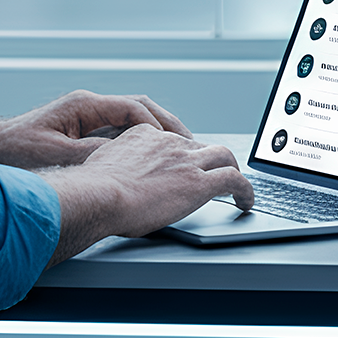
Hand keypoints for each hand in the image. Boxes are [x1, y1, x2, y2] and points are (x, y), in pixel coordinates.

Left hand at [0, 90, 191, 167]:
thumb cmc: (13, 153)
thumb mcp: (57, 156)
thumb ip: (93, 156)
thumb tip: (126, 161)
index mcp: (84, 105)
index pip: (133, 108)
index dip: (158, 127)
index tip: (175, 145)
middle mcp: (88, 107)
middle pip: (138, 109)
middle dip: (165, 126)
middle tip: (188, 145)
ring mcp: (86, 118)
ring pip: (131, 120)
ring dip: (154, 134)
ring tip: (177, 151)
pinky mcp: (81, 132)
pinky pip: (119, 133)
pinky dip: (138, 143)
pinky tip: (149, 159)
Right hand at [42, 126, 253, 263]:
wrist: (99, 194)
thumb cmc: (91, 189)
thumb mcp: (99, 165)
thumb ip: (111, 167)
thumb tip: (105, 180)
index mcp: (144, 136)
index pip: (172, 140)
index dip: (181, 154)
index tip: (181, 166)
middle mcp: (169, 143)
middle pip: (200, 145)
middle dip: (208, 159)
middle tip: (212, 173)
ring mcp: (186, 161)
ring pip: (223, 156)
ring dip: (231, 170)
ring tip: (236, 186)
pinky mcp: (199, 182)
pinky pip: (233, 180)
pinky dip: (245, 190)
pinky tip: (246, 202)